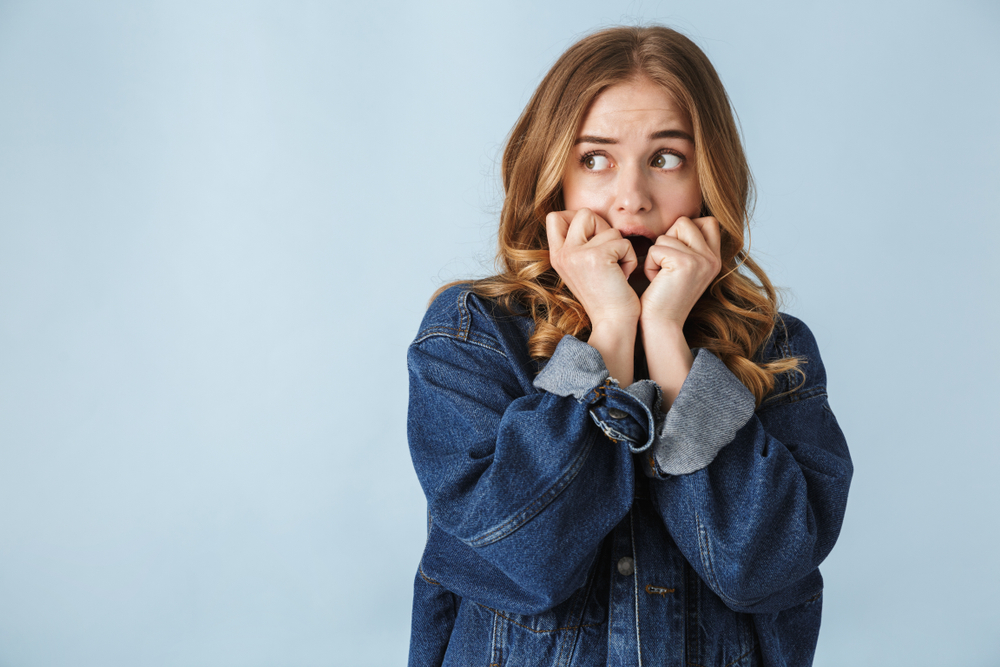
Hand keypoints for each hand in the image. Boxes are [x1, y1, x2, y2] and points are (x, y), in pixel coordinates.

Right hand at [546, 208, 639, 384]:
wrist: (613, 323)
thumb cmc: (605, 296)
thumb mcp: (581, 268)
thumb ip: (579, 245)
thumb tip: (589, 218)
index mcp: (556, 255)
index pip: (555, 216)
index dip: (577, 218)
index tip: (593, 238)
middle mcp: (562, 253)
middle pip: (583, 213)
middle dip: (603, 228)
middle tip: (609, 253)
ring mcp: (577, 253)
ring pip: (609, 228)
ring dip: (620, 247)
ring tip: (616, 270)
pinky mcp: (597, 256)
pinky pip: (623, 242)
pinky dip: (630, 258)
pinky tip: (623, 276)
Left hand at [639, 216, 721, 327]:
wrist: (662, 324)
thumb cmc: (664, 296)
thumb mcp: (684, 268)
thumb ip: (689, 246)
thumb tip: (680, 222)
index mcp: (715, 259)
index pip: (708, 221)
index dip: (685, 229)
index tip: (674, 253)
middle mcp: (712, 258)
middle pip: (685, 221)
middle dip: (668, 238)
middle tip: (665, 264)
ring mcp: (701, 260)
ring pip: (668, 234)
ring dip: (656, 253)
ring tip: (661, 275)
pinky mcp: (684, 263)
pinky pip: (656, 248)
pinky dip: (649, 264)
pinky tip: (655, 281)